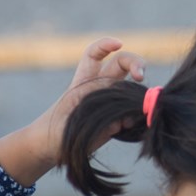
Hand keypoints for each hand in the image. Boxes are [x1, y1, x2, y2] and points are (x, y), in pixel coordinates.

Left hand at [0, 39, 145, 186]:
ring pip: (130, 89)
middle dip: (135, 63)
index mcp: (83, 82)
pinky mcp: (117, 121)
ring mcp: (110, 104)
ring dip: (140, 93)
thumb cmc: (53, 133)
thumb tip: (124, 120)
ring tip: (144, 106)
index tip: (119, 44)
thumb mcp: (70, 123)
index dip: (106, 45)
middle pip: (120, 64)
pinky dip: (138, 116)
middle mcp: (99, 89)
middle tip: (141, 76)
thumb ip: (95, 118)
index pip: (93, 55)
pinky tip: (135, 125)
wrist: (51, 150)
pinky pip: (132, 113)